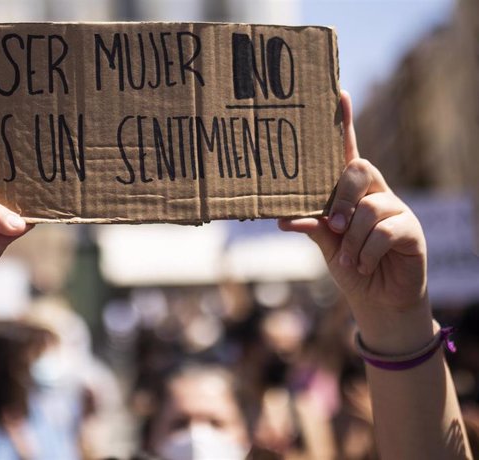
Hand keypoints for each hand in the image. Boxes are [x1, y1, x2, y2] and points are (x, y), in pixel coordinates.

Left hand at [279, 92, 431, 352]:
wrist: (378, 301)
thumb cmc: (351, 266)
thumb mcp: (326, 244)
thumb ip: (311, 225)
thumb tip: (282, 217)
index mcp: (352, 192)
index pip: (348, 152)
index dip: (344, 124)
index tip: (337, 93)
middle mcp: (375, 193)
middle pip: (359, 170)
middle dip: (341, 198)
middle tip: (333, 227)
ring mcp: (396, 209)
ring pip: (368, 208)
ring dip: (352, 239)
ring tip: (350, 258)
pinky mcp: (411, 229)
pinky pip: (384, 231)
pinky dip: (367, 251)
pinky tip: (364, 264)